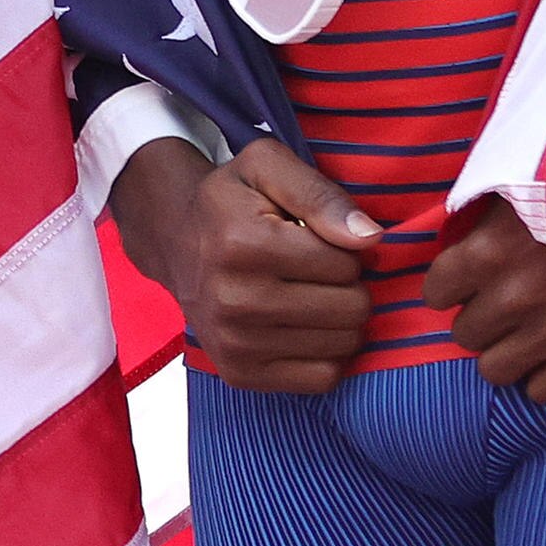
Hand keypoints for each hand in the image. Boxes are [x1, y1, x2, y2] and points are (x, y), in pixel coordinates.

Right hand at [110, 135, 378, 396]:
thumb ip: (320, 194)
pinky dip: (325, 353)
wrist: (175, 243)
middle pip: (351, 308)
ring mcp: (234, 344)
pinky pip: (322, 378)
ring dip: (339, 319)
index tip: (317, 240)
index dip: (344, 248)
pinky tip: (303, 327)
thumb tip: (369, 238)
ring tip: (310, 295)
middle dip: (347, 286)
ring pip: (343, 344)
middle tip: (317, 271)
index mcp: (243, 244)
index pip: (346, 264)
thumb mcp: (268, 167)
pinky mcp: (239, 374)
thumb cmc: (231, 203)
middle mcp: (235, 300)